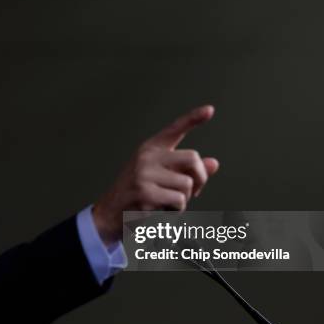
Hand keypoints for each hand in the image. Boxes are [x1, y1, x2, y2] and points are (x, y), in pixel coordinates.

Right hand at [92, 105, 219, 245]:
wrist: (109, 213)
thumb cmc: (138, 196)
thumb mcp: (161, 178)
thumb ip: (186, 170)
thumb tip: (213, 163)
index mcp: (150, 149)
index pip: (175, 129)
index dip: (193, 119)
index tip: (210, 110)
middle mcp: (146, 157)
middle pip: (192, 158)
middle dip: (200, 178)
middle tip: (194, 192)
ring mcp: (144, 174)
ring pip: (187, 184)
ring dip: (184, 200)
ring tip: (167, 204)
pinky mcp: (145, 193)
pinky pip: (178, 201)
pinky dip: (176, 211)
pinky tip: (161, 212)